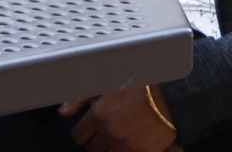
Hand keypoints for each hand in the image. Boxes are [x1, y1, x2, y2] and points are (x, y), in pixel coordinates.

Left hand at [60, 87, 178, 151]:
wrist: (168, 97)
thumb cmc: (135, 87)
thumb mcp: (104, 85)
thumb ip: (80, 99)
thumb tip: (62, 112)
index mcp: (97, 116)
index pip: (78, 136)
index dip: (83, 133)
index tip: (89, 130)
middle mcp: (109, 134)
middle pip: (92, 149)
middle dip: (96, 141)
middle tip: (105, 133)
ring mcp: (126, 146)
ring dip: (109, 150)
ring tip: (116, 141)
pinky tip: (128, 146)